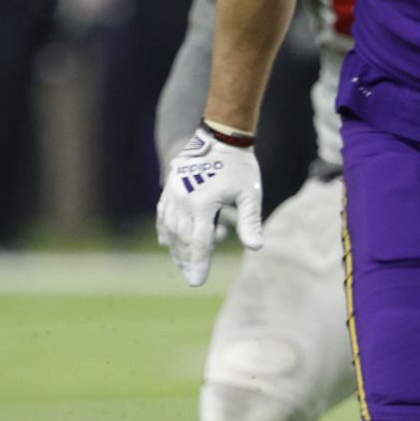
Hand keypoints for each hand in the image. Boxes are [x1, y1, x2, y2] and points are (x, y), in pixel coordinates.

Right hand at [156, 123, 264, 286]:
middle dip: (187, 260)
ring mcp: (173, 193)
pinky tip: (166, 242)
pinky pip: (163, 214)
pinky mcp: (170, 187)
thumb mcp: (250, 195)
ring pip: (171, 228)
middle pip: (184, 239)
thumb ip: (250, 222)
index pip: (201, 242)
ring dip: (176, 248)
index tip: (196, 283)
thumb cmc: (240, 168)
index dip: (199, 264)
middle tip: (191, 277)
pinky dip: (165, 230)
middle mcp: (183, 200)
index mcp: (203, 204)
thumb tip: (256, 247)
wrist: (220, 138)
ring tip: (182, 264)